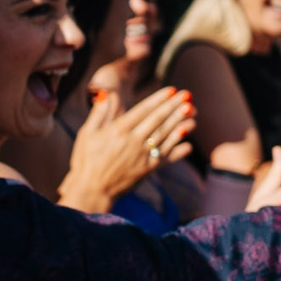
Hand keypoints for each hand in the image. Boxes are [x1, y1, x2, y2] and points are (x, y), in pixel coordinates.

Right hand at [60, 90, 195, 212]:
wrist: (92, 189)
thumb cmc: (86, 160)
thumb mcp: (87, 133)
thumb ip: (99, 113)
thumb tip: (108, 94)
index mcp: (118, 130)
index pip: (143, 110)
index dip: (159, 99)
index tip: (171, 90)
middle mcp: (133, 141)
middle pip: (158, 120)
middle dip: (174, 106)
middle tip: (187, 95)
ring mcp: (142, 156)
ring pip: (166, 136)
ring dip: (181, 123)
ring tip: (193, 112)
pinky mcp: (148, 169)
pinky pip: (167, 157)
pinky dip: (178, 150)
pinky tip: (189, 142)